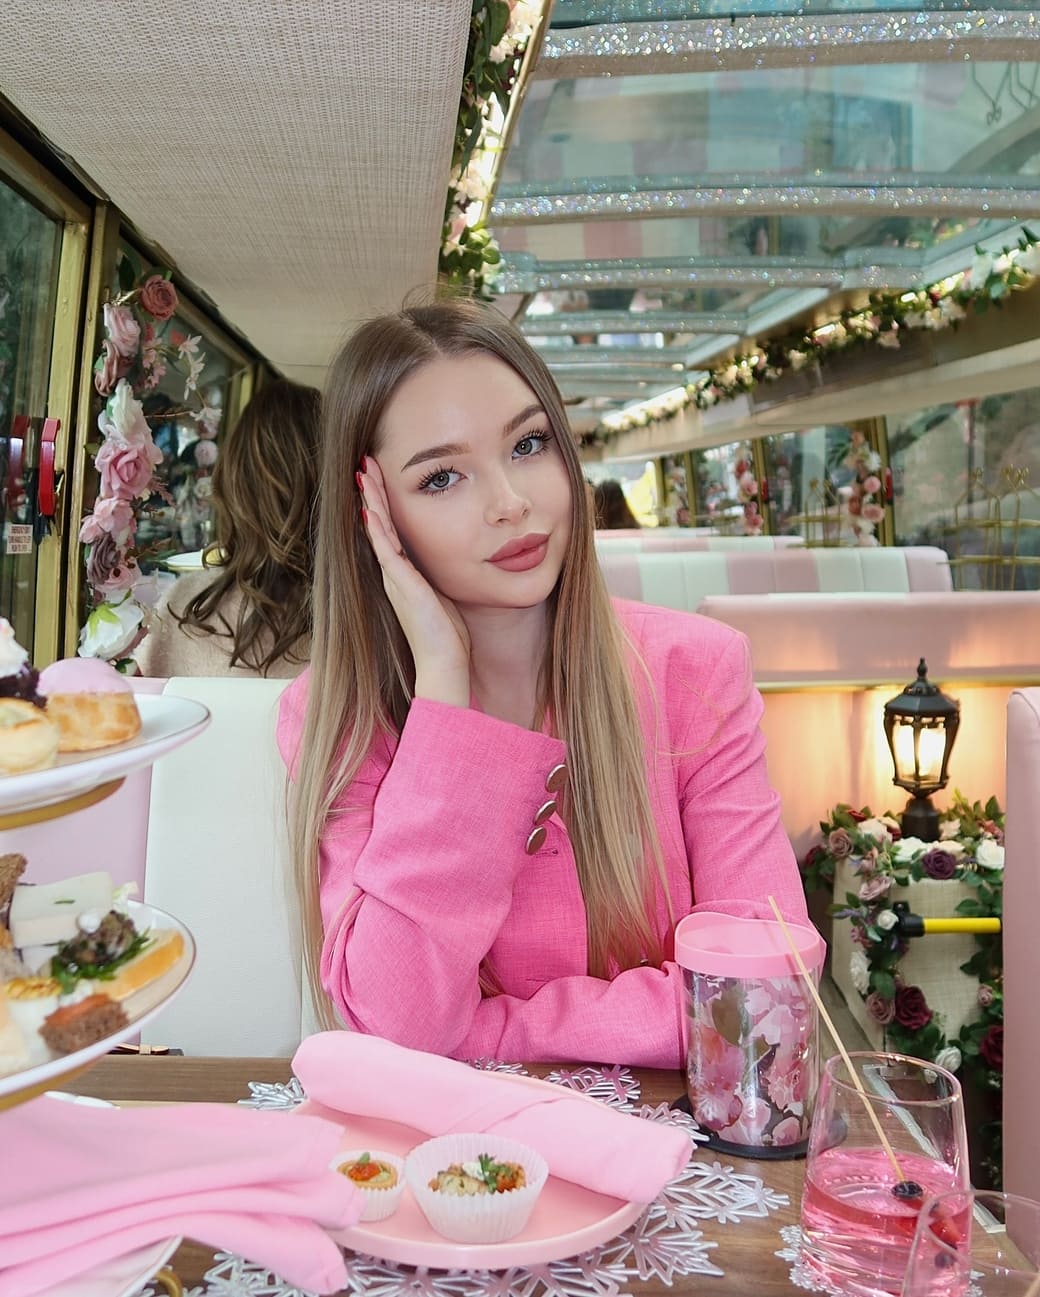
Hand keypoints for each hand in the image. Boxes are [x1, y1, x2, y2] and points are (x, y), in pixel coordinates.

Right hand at [359, 458, 470, 707]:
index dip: (385, 502)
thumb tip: (458, 559)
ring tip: (363, 474)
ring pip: (378, 531)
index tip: (381, 476)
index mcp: (405, 575)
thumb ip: (444, 576)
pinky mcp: (401, 586)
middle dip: (372, 492)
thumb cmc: (449, 637)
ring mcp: (395, 579)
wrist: (444, 666)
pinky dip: (378, 529)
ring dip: (371, 501)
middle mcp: (394, 574)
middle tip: (366, 463)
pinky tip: (371, 509)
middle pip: (378, 524)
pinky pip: (385, 550)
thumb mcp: (446, 596)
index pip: (391, 530)